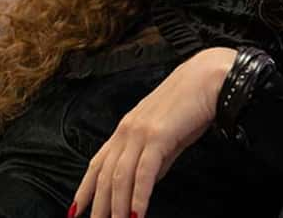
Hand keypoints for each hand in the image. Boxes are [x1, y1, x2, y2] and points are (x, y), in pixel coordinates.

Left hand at [71, 47, 236, 217]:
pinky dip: (138, 197)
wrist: (208, 79)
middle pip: (104, 175)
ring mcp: (140, 133)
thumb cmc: (190, 105)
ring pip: (120, 177)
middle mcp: (126, 131)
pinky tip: (135, 215)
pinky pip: (143, 173)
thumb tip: (146, 182)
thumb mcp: (165, 136)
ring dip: (116, 207)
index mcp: (125, 129)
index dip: (84, 189)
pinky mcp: (158, 136)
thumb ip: (153, 159)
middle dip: (97, 206)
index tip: (75, 210)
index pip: (97, 164)